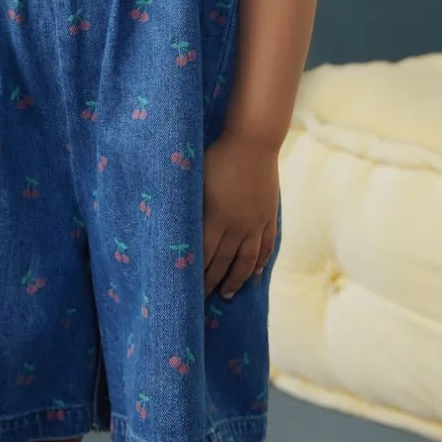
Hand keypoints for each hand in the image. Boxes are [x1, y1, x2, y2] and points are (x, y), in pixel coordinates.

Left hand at [202, 132, 279, 299]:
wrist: (253, 142)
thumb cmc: (218, 156)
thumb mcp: (196, 180)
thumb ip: (188, 205)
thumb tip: (172, 221)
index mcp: (216, 218)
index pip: (204, 256)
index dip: (196, 275)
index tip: (187, 290)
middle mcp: (237, 226)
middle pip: (224, 262)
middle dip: (212, 282)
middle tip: (203, 299)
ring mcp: (255, 222)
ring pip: (246, 260)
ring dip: (237, 279)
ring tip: (228, 293)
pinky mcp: (268, 216)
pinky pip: (265, 245)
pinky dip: (260, 262)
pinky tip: (254, 273)